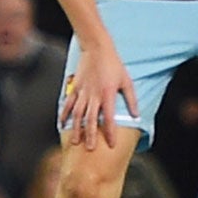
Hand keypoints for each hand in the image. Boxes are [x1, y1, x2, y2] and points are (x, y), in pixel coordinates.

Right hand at [60, 36, 137, 150]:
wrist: (96, 48)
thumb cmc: (114, 64)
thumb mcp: (127, 81)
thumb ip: (131, 99)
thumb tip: (136, 115)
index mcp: (107, 94)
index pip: (109, 118)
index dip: (111, 132)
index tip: (112, 144)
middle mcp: (93, 95)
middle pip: (91, 119)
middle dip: (91, 135)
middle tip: (91, 149)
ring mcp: (82, 92)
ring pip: (77, 114)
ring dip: (76, 129)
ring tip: (76, 142)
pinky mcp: (75, 87)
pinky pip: (68, 104)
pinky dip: (64, 115)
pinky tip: (62, 124)